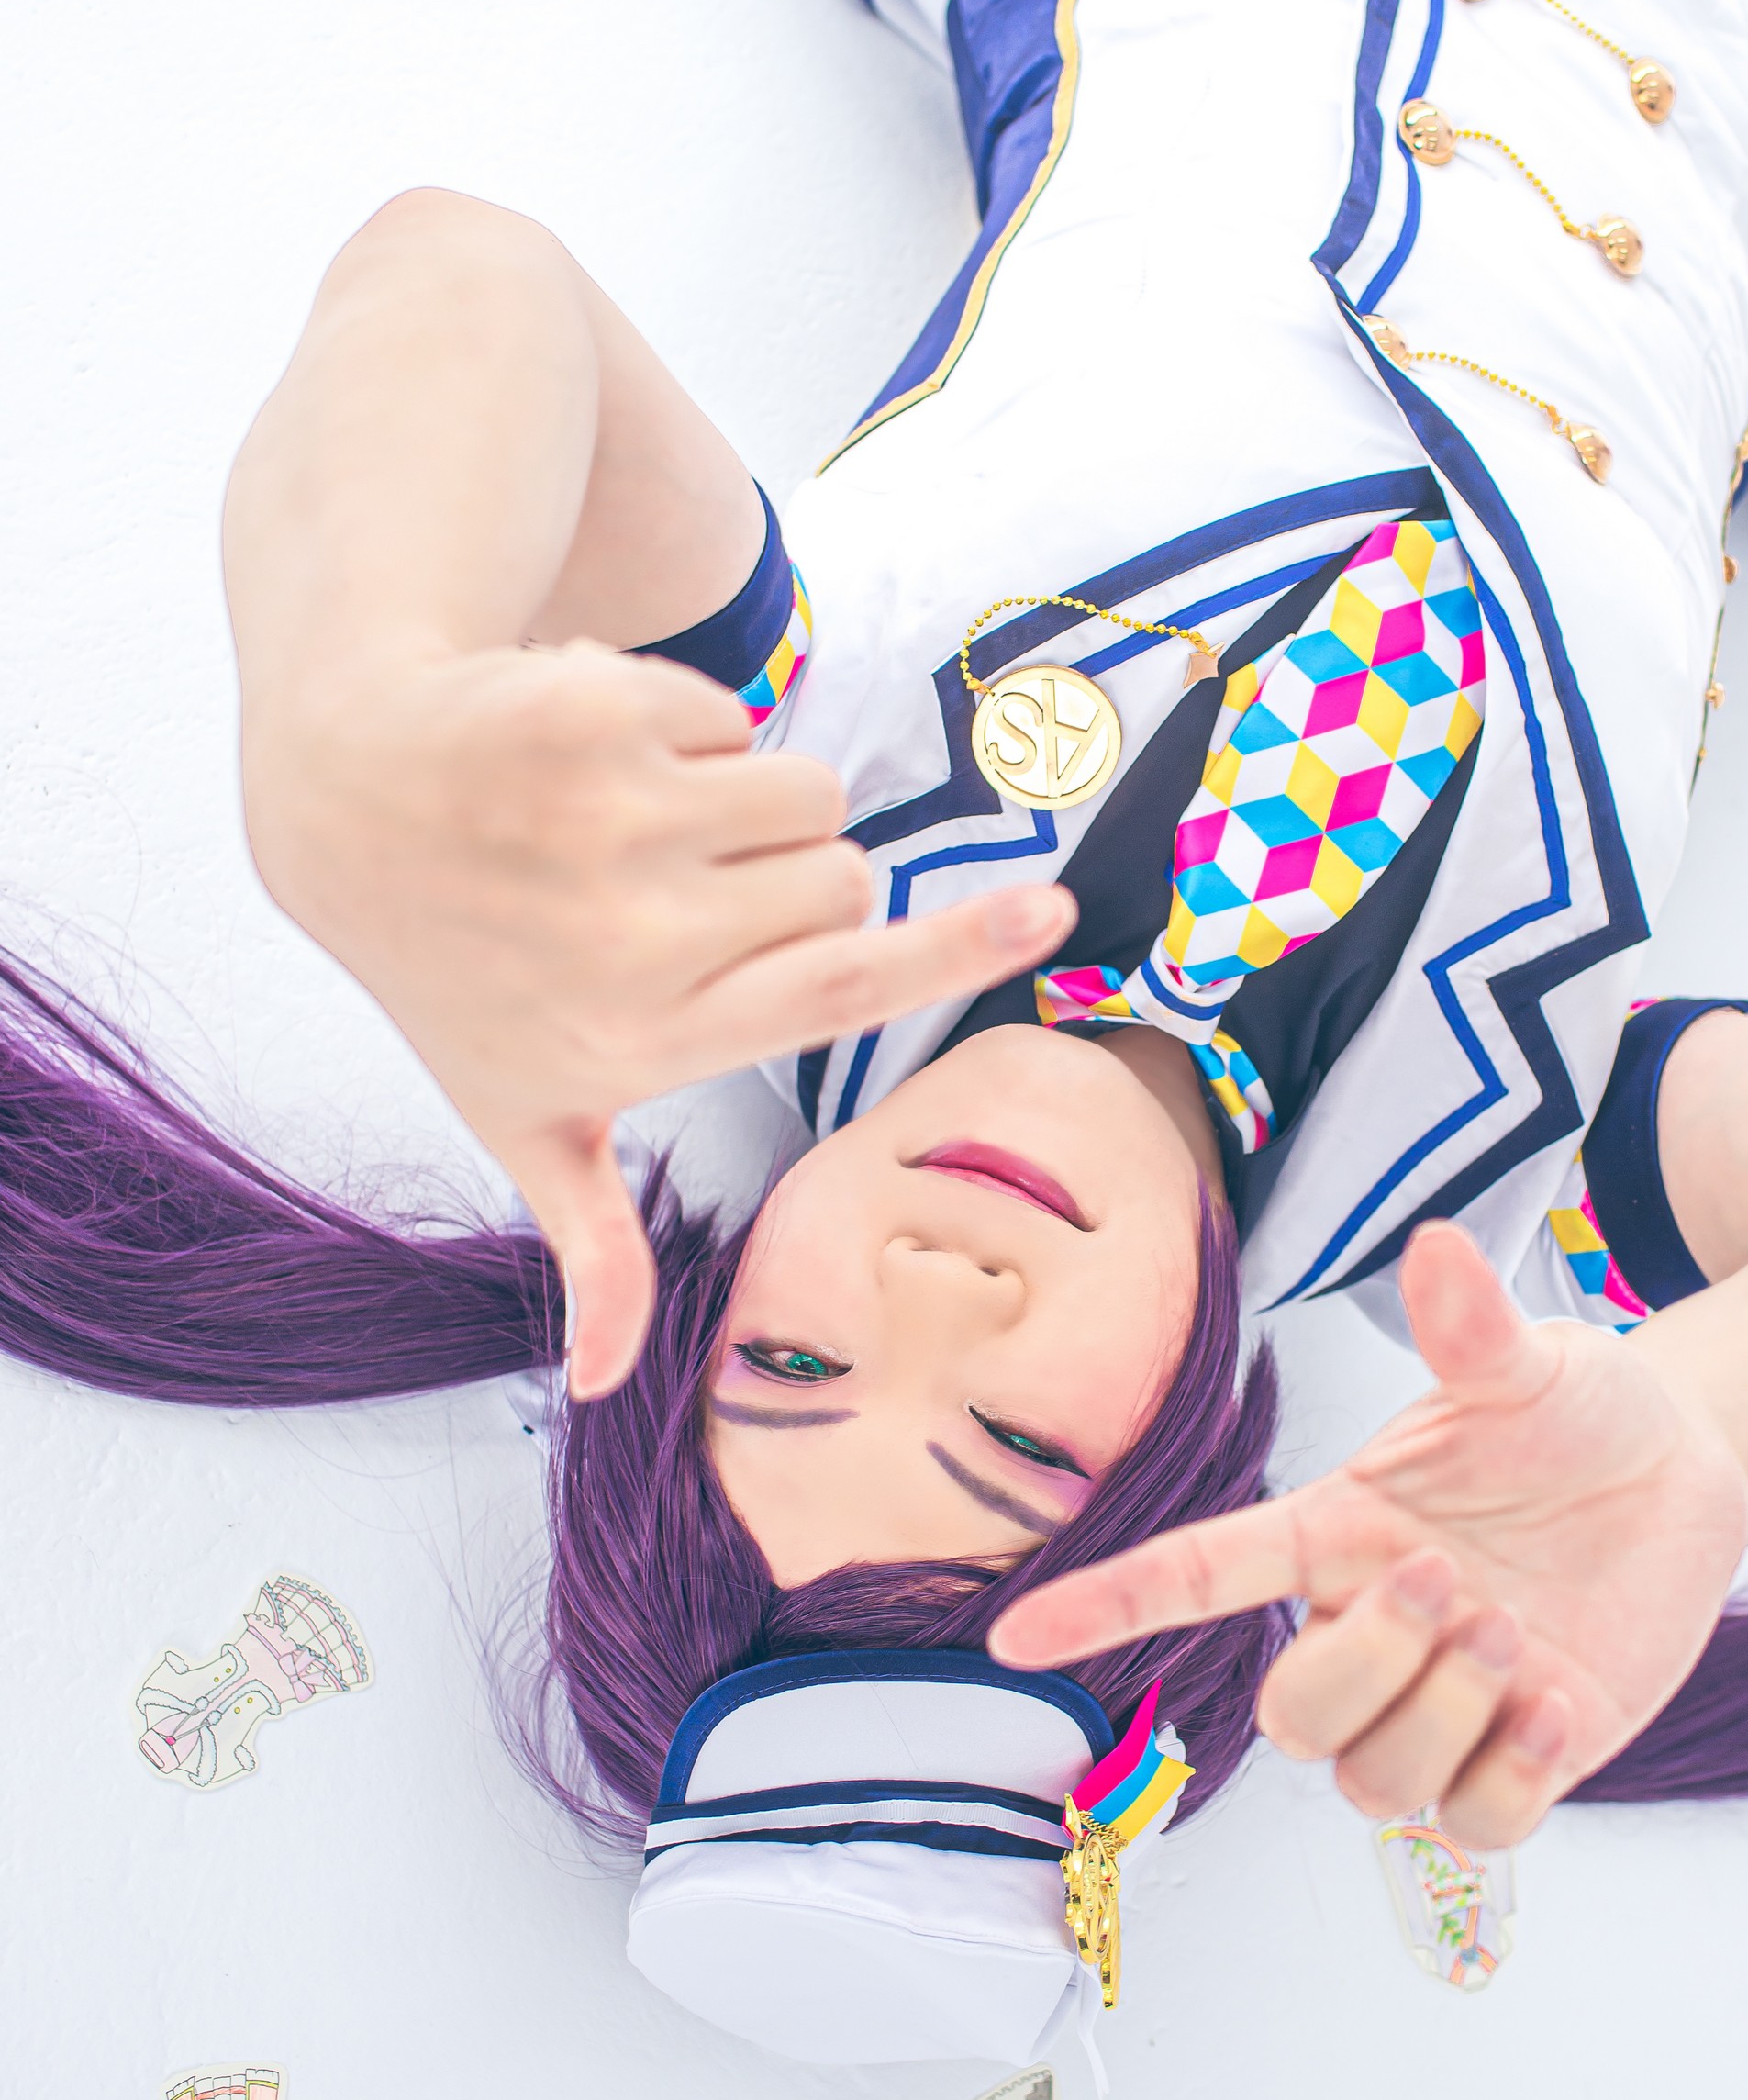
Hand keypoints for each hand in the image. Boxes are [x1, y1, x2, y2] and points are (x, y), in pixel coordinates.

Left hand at [244, 638, 1072, 1395]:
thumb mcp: (521, 1114)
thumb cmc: (458, 970)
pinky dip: (686, 724)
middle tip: (679, 891)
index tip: (1048, 910)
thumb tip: (606, 1386)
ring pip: (804, 790)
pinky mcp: (594, 713)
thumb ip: (592, 1239)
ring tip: (641, 827)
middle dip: (792, 879)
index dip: (957, 949)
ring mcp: (611, 816)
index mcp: (647, 1034)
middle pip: (840, 879)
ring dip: (752, 799)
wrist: (348, 798)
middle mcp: (636, 935)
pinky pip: (732, 714)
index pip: (837, 992)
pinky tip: (596, 763)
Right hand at [990, 1222, 1747, 1844]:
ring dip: (1440, 1718)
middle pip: (1293, 1718)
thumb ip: (1471, 1327)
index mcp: (1336, 1533)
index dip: (1108, 1605)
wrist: (1680, 1470)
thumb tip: (1436, 1246)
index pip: (1198, 1576)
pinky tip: (1558, 1707)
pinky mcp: (1521, 1760)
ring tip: (1518, 1636)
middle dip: (1363, 1665)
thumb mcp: (1529, 1364)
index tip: (1019, 1636)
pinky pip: (1472, 1829)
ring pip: (1371, 1788)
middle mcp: (1371, 1631)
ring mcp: (1443, 1705)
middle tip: (1457, 1587)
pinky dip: (1508, 1783)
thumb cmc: (1575, 1412)